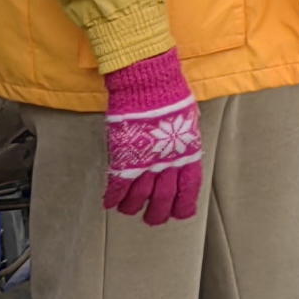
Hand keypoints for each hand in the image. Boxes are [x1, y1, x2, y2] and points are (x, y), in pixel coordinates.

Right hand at [101, 48, 201, 225]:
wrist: (149, 82)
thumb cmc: (170, 95)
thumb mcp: (187, 121)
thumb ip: (184, 142)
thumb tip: (182, 151)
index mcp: (188, 155)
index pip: (189, 190)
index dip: (182, 206)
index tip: (177, 213)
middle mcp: (169, 163)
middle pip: (163, 201)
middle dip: (156, 214)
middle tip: (150, 217)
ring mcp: (145, 162)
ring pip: (137, 199)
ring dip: (132, 206)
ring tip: (128, 207)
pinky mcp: (123, 158)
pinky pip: (116, 187)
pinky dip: (112, 197)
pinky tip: (109, 201)